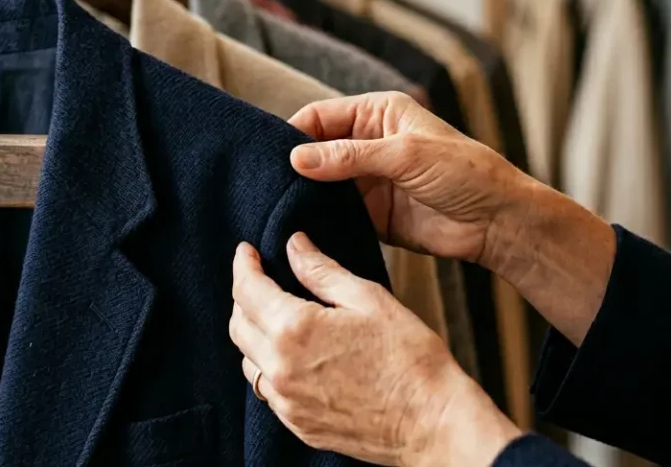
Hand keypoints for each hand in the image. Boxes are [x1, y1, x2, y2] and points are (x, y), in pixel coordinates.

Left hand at [230, 234, 520, 466]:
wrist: (432, 423)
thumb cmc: (410, 359)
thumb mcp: (368, 299)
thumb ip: (322, 271)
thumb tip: (294, 245)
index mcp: (294, 329)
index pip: (247, 290)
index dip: (243, 265)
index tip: (246, 252)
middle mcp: (280, 368)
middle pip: (238, 325)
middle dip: (243, 296)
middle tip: (259, 279)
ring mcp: (286, 402)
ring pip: (248, 360)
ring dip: (253, 334)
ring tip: (274, 316)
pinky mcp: (298, 425)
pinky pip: (267, 390)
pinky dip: (268, 367)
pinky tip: (290, 356)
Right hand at [288, 92, 531, 270]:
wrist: (497, 222)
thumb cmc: (465, 173)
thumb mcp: (405, 155)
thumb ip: (350, 156)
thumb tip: (297, 158)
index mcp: (377, 113)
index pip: (320, 116)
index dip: (294, 133)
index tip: (271, 157)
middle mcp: (368, 143)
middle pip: (315, 150)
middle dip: (294, 165)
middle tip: (267, 185)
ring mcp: (367, 180)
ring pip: (320, 184)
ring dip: (303, 194)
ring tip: (276, 207)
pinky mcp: (370, 214)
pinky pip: (334, 213)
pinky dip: (318, 219)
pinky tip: (299, 227)